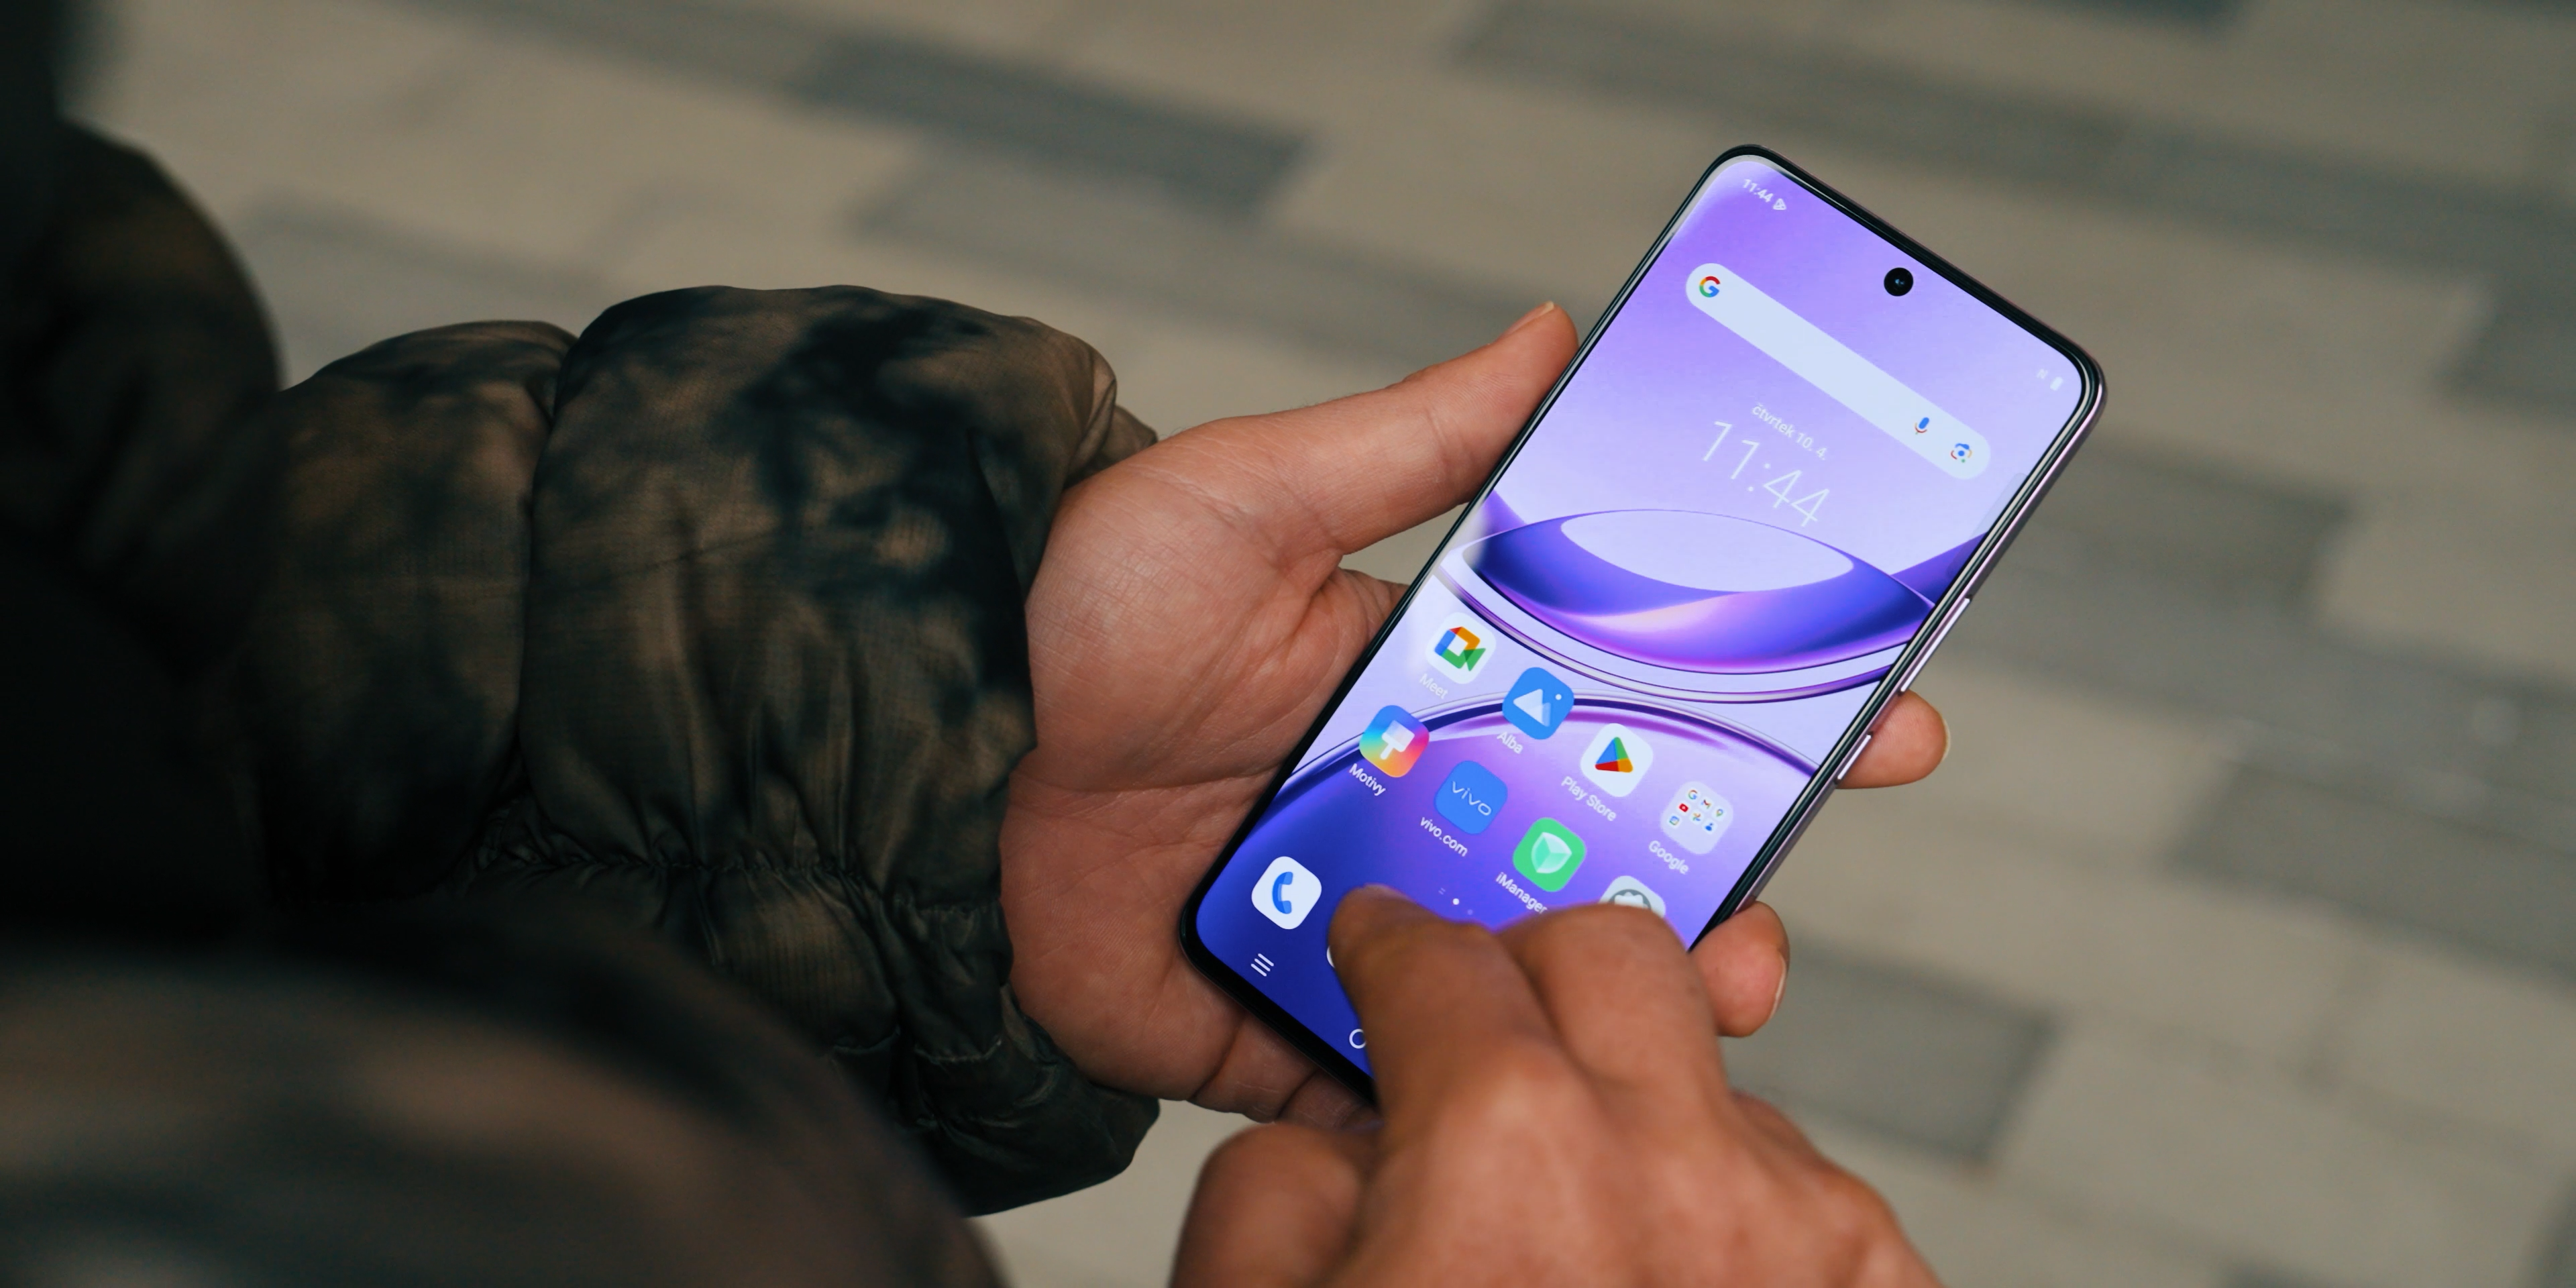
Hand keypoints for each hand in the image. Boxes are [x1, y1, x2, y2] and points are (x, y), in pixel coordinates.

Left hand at [1002, 305, 1950, 1124]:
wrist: (929, 738)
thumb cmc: (1082, 603)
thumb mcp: (1255, 495)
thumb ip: (1414, 441)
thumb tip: (1552, 331)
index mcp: (1435, 688)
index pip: (1633, 707)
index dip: (1761, 714)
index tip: (1881, 719)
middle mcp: (1416, 809)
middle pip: (1607, 864)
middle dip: (1724, 890)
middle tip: (1775, 912)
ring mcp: (1355, 925)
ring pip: (1529, 988)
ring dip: (1627, 1007)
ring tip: (1701, 1007)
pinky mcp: (1277, 1026)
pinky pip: (1396, 1087)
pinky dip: (1469, 1113)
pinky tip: (1546, 1113)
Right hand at [1172, 887, 1942, 1286]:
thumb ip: (1280, 1181)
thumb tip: (1348, 1134)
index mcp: (1506, 1148)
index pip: (1439, 957)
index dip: (1390, 947)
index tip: (1387, 952)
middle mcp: (1675, 1164)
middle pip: (1616, 956)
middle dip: (1535, 972)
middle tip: (1490, 1033)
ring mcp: (1804, 1234)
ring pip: (1715, 1084)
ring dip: (1641, 1122)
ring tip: (1577, 1253)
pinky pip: (1799, 1193)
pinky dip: (1725, 1219)